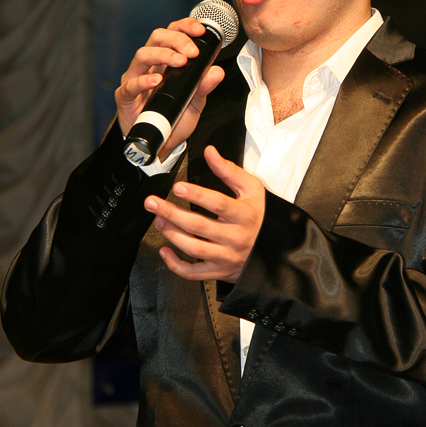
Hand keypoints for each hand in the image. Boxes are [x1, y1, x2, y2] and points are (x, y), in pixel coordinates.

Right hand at [115, 18, 224, 159]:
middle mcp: (149, 66)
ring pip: (142, 55)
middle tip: (192, 52)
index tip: (200, 30)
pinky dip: (143, 81)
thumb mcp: (195, 103)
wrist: (159, 145)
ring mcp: (135, 79)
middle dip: (176, 39)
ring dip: (163, 54)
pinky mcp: (125, 97)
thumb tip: (217, 71)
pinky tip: (156, 80)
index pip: (172, 33)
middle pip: (156, 38)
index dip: (184, 27)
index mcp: (165, 61)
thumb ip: (204, 86)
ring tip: (180, 62)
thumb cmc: (172, 119)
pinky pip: (130, 85)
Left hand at [143, 146, 264, 282]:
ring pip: (194, 248)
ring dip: (171, 234)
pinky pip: (193, 273)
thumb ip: (229, 171)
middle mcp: (236, 238)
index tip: (178, 187)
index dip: (197, 195)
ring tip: (159, 220)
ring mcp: (227, 257)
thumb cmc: (257, 217)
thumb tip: (210, 153)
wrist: (272, 249)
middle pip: (200, 226)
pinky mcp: (219, 271)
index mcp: (245, 216)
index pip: (219, 204)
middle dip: (172, 213)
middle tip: (153, 203)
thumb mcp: (251, 190)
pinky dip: (175, 264)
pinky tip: (165, 250)